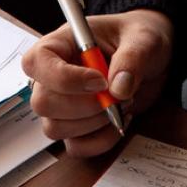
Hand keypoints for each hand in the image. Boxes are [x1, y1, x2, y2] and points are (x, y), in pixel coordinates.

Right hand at [22, 10, 172, 156]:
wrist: (150, 61)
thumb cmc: (138, 40)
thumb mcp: (143, 38)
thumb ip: (132, 58)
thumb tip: (118, 89)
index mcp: (58, 45)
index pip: (36, 64)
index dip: (64, 78)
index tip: (100, 81)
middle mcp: (51, 79)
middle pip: (42, 104)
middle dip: (84, 106)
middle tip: (115, 96)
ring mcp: (60, 108)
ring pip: (56, 129)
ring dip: (94, 124)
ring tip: (121, 104)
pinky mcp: (76, 129)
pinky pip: (76, 147)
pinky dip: (101, 141)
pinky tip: (119, 122)